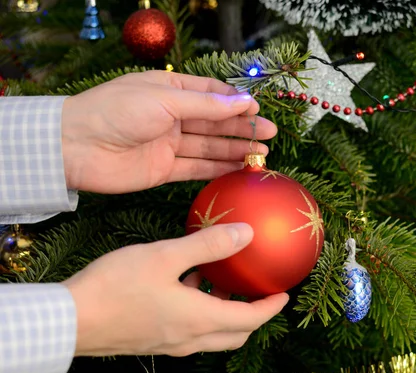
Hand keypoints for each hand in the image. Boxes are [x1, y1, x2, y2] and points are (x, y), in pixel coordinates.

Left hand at [61, 70, 275, 193]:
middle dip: (243, 128)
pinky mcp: (164, 169)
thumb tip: (243, 102)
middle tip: (271, 135)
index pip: (212, 94)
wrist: (76, 146)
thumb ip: (206, 105)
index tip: (259, 111)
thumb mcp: (165, 99)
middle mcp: (172, 116)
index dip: (237, 103)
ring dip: (235, 150)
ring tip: (262, 155)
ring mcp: (169, 144)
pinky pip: (197, 168)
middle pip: (215, 122)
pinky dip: (218, 169)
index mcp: (170, 90)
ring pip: (210, 146)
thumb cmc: (116, 111)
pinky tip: (239, 169)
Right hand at [61, 223, 287, 356]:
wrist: (69, 320)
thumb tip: (246, 233)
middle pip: (234, 334)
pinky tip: (186, 283)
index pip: (250, 320)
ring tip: (223, 283)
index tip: (284, 293)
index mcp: (199, 320)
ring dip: (225, 313)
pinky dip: (201, 312)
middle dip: (253, 315)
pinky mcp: (152, 341)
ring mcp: (169, 344)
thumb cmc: (117, 286)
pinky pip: (190, 331)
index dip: (270, 308)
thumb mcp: (166, 256)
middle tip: (258, 292)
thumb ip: (208, 245)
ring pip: (212, 334)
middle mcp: (189, 338)